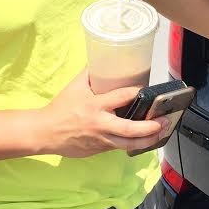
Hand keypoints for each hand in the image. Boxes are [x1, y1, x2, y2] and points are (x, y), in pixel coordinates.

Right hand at [36, 71, 167, 157]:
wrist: (45, 133)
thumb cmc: (61, 109)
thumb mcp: (75, 87)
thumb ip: (89, 74)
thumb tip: (102, 58)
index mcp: (95, 105)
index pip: (121, 97)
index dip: (136, 92)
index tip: (145, 90)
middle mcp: (100, 124)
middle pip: (130, 129)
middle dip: (150, 127)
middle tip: (163, 121)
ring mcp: (101, 140)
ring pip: (129, 144)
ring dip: (148, 140)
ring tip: (161, 133)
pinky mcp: (100, 150)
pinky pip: (120, 147)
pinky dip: (134, 144)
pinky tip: (145, 140)